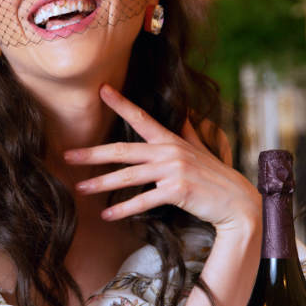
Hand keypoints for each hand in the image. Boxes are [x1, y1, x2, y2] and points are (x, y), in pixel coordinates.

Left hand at [64, 84, 259, 229]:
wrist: (237, 202)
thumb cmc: (216, 177)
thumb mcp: (201, 149)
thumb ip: (188, 132)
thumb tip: (185, 114)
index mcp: (171, 140)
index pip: (141, 117)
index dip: (121, 103)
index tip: (101, 90)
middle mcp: (170, 152)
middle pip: (123, 150)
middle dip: (92, 153)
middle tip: (68, 156)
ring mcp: (173, 170)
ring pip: (128, 176)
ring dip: (101, 183)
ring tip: (80, 189)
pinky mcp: (176, 190)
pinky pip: (143, 200)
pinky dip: (123, 209)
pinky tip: (106, 215)